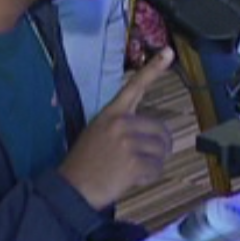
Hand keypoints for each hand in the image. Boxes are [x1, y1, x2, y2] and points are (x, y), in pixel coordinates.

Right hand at [60, 47, 175, 209]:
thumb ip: (122, 126)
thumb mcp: (96, 133)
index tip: (168, 52)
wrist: (71, 189)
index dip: (153, 69)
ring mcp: (128, 143)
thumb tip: (151, 133)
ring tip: (131, 170)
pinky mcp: (133, 163)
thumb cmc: (83, 163)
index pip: (135, 87)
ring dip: (152, 163)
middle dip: (158, 146)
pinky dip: (148, 177)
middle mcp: (121, 123)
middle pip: (161, 130)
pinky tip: (132, 179)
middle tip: (142, 158)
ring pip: (161, 151)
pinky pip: (156, 169)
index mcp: (111, 113)